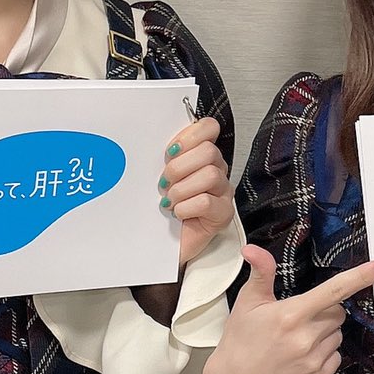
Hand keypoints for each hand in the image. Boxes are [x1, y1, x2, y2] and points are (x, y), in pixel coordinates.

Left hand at [158, 116, 232, 266]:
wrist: (158, 245)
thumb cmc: (158, 211)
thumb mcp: (157, 176)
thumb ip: (164, 156)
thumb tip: (150, 137)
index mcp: (201, 155)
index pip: (209, 127)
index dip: (189, 136)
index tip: (169, 152)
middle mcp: (216, 170)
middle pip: (209, 152)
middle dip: (179, 167)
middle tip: (164, 183)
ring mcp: (222, 192)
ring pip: (211, 175)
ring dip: (182, 190)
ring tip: (170, 201)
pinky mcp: (223, 214)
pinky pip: (207, 202)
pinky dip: (186, 207)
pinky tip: (178, 213)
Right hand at [201, 245, 373, 373]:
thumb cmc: (241, 337)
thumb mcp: (248, 301)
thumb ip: (261, 272)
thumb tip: (253, 249)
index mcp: (291, 315)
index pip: (334, 291)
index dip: (361, 277)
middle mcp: (306, 339)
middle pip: (338, 313)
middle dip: (326, 311)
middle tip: (300, 317)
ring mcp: (313, 363)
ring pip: (338, 335)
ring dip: (325, 333)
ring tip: (297, 338)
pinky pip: (336, 356)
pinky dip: (324, 353)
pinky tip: (301, 355)